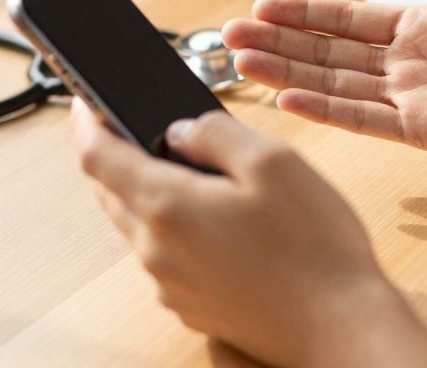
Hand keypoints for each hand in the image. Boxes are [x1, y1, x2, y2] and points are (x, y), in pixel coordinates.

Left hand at [69, 100, 426, 366]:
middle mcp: (157, 252)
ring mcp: (172, 286)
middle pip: (112, 193)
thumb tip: (179, 129)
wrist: (340, 328)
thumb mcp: (274, 162)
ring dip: (148, 193)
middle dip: (118, 155)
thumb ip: (216, 134)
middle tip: (142, 126)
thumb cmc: (315, 247)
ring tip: (191, 170)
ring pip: (140, 226)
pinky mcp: (193, 307)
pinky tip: (218, 219)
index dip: (86, 121)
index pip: (98, 157)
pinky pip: (166, 257)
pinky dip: (174, 228)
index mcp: (168, 208)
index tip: (86, 99)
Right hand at [222, 0, 426, 158]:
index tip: (261, 7)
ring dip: (287, 75)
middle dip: (280, 44)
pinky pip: (367, 120)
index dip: (304, 15)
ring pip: (337, 86)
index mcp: (426, 29)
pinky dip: (326, 111)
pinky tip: (287, 100)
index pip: (349, 21)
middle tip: (229, 36)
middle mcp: (413, 65)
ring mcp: (417, 101)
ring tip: (240, 63)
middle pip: (330, 53)